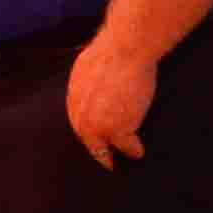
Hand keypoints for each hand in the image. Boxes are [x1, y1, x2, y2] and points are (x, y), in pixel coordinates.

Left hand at [65, 37, 156, 166]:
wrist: (125, 50)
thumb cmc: (113, 48)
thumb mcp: (89, 65)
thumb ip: (89, 82)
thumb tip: (95, 86)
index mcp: (73, 97)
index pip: (79, 122)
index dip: (89, 133)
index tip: (94, 141)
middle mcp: (80, 116)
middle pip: (88, 142)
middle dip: (98, 153)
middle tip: (107, 163)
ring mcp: (98, 126)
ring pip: (105, 149)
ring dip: (116, 153)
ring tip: (126, 159)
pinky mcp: (117, 132)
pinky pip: (127, 147)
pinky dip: (135, 150)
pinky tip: (139, 152)